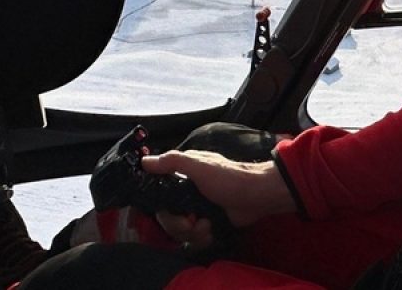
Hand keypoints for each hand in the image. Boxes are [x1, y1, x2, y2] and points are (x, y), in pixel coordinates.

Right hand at [140, 149, 295, 247]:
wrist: (256, 196)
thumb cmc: (229, 177)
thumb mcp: (199, 165)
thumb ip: (172, 162)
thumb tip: (145, 161)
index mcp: (181, 177)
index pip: (158, 197)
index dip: (160, 208)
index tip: (168, 213)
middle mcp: (186, 195)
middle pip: (168, 219)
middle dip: (179, 225)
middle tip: (192, 222)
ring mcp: (197, 211)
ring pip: (181, 232)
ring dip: (193, 233)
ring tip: (207, 225)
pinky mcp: (208, 224)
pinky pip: (195, 239)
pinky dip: (203, 238)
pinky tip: (212, 230)